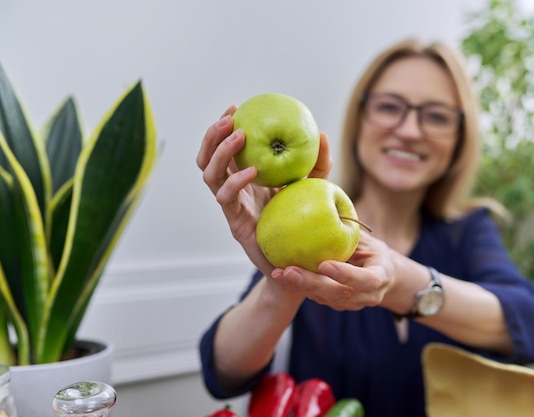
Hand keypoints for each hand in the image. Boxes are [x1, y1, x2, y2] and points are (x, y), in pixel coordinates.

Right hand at [196, 106, 332, 274]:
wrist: (300, 262)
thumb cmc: (304, 223)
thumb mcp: (314, 188)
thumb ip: (318, 164)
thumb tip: (322, 134)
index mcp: (246, 178)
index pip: (225, 149)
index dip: (224, 127)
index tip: (236, 107)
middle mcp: (234, 190)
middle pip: (208, 158)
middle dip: (213, 135)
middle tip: (231, 119)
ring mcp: (232, 206)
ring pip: (209, 175)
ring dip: (220, 152)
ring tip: (239, 137)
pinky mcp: (235, 223)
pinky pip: (226, 198)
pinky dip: (235, 180)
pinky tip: (253, 171)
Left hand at [269, 231, 396, 310]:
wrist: (380, 276)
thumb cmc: (372, 251)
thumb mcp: (368, 241)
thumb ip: (352, 233)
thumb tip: (331, 208)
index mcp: (381, 277)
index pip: (367, 280)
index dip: (346, 275)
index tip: (324, 264)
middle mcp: (368, 295)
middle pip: (340, 294)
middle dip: (313, 283)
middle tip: (289, 271)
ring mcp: (352, 303)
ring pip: (325, 299)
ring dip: (300, 286)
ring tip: (278, 274)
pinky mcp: (336, 304)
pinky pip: (317, 297)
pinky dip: (299, 287)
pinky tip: (281, 276)